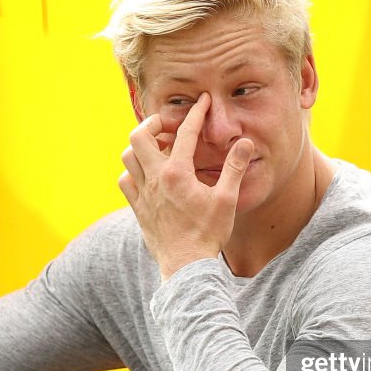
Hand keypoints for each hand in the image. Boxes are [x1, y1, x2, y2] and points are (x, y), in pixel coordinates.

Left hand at [119, 92, 253, 279]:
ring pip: (128, 157)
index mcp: (177, 173)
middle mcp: (154, 180)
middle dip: (153, 123)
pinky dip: (133, 171)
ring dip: (141, 146)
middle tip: (170, 126)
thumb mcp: (227, 199)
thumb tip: (245, 142)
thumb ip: (234, 167)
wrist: (186, 267)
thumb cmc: (208, 234)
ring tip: (160, 148)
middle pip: (139, 136)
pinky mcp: (137, 208)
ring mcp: (142, 194)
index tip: (203, 102)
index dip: (196, 112)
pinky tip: (149, 175)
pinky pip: (125, 180)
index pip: (184, 132)